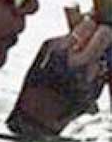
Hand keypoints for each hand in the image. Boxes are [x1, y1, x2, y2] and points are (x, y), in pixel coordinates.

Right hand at [6, 16, 111, 138]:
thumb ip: (63, 42)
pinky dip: (96, 75)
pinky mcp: (96, 90)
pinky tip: (81, 81)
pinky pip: (103, 75)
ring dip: (97, 60)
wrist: (36, 116)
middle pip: (105, 35)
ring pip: (104, 57)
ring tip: (81, 69)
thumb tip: (85, 25)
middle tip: (100, 37)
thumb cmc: (36, 86)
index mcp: (59, 49)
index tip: (89, 26)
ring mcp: (88, 76)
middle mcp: (76, 60)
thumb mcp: (42, 57)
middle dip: (103, 34)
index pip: (87, 24)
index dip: (89, 25)